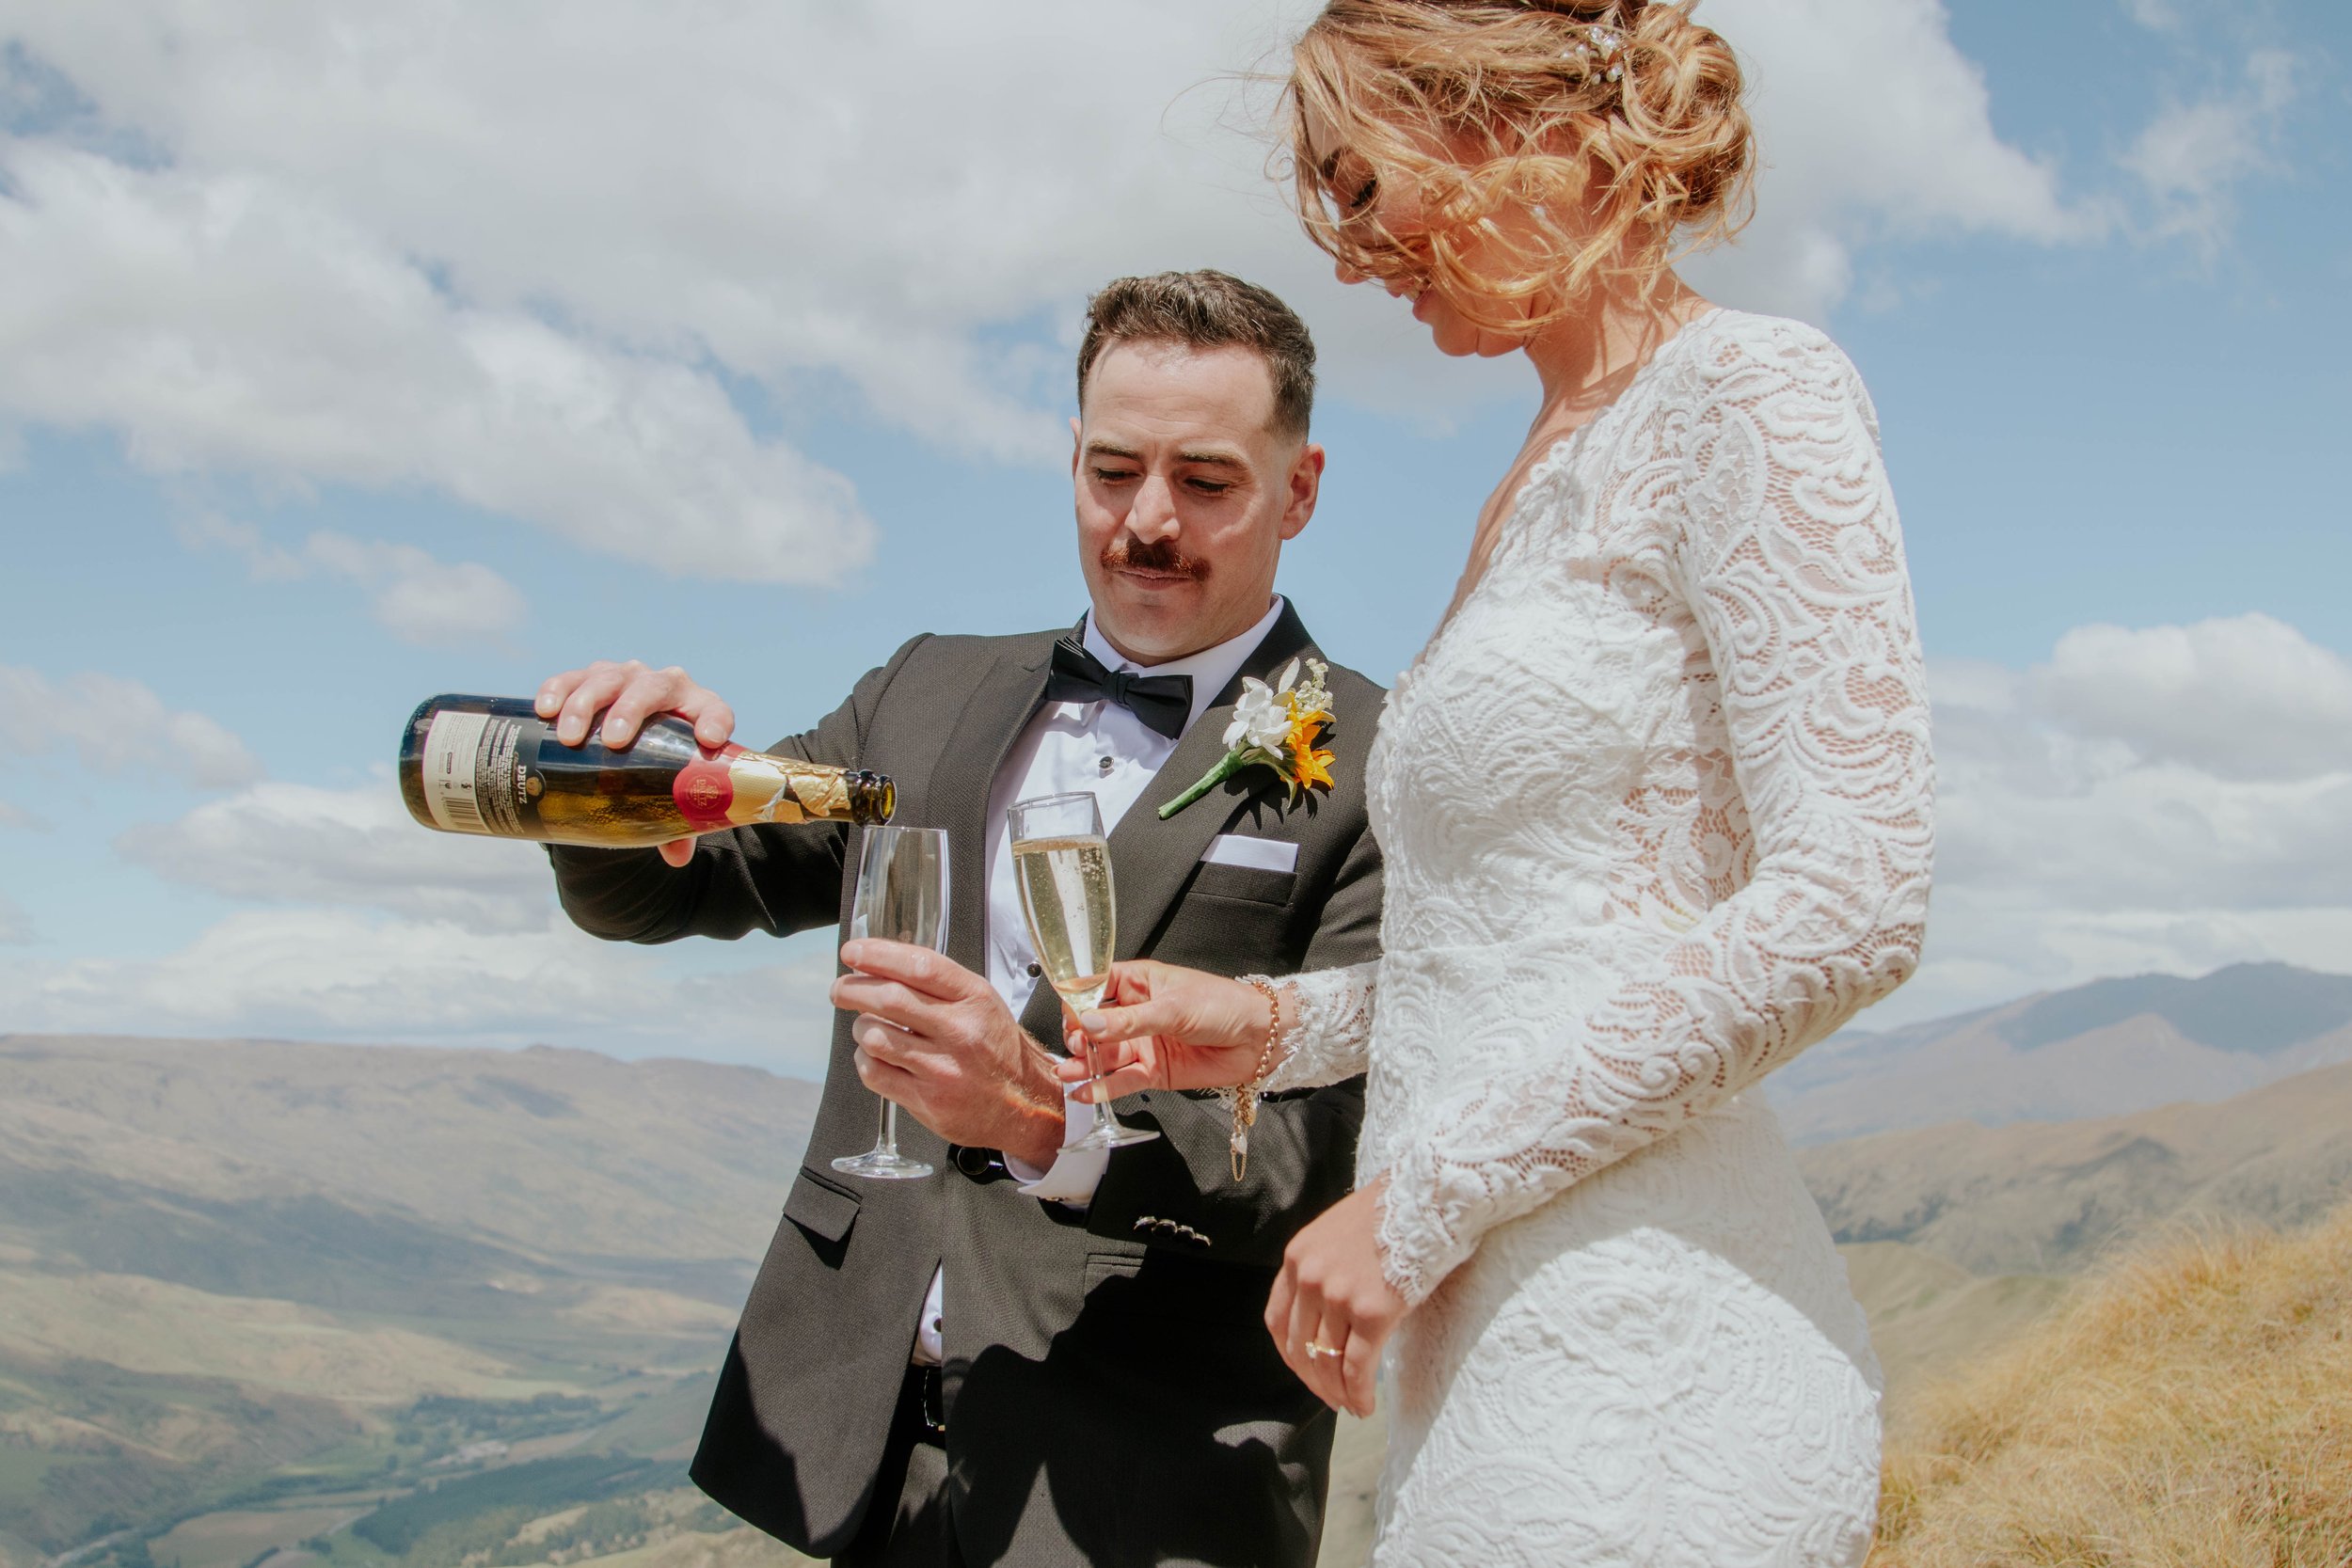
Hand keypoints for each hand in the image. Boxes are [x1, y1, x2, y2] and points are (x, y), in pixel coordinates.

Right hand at [535, 659, 735, 865]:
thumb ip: (678, 821)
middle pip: (653, 688)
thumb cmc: (661, 767)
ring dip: (586, 704)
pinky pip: (572, 678)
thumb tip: (676, 857)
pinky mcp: (589, 678)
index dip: (715, 720)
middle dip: (631, 711)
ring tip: (570, 737)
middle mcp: (664, 686)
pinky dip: (558, 689)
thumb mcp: (672, 788)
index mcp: (698, 710)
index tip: (708, 739)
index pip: (714, 710)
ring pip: (607, 679)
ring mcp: (625, 678)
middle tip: (613, 741)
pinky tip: (545, 709)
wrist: (630, 741)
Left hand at [834, 939, 1066, 1166]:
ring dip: (860, 1027)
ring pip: (875, 1036)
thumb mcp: (981, 1003)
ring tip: (867, 1026)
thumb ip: (938, 984)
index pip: (920, 966)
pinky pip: (874, 1073)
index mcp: (975, 1000)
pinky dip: (865, 1059)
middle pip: (889, 998)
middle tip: (840, 990)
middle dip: (852, 989)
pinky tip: (876, 1055)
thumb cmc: (997, 1050)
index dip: (878, 955)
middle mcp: (960, 1032)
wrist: (1025, 1104)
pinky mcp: (927, 1101)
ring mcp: (942, 1069)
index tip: (852, 953)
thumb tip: (880, 963)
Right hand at [1055, 959, 1282, 1100]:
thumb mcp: (1174, 1007)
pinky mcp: (1153, 1072)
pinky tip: (1084, 1092)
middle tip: (1077, 1044)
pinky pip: (1122, 1080)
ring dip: (1083, 1064)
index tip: (1069, 1014)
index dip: (1078, 1000)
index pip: (1095, 987)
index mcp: (1139, 983)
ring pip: (1104, 1055)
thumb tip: (1089, 1024)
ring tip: (1066, 1073)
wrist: (1260, 1038)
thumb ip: (1130, 1020)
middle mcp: (1135, 1014)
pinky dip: (1102, 1088)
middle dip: (1079, 1035)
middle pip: (1093, 1025)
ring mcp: (1142, 1044)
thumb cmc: (1223, 1006)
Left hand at [1269, 1179, 1404, 1417]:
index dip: (1290, 1355)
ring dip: (1337, 1393)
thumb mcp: (1338, 1234)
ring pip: (1327, 1362)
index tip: (1306, 1372)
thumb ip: (1325, 1270)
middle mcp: (1310, 1277)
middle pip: (1299, 1347)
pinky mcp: (1372, 1312)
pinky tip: (1365, 1408)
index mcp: (1298, 1256)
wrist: (1429, 1194)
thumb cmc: (1393, 1213)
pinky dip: (1358, 1394)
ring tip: (1350, 1406)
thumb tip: (1329, 1318)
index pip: (1278, 1320)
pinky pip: (1357, 1367)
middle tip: (1331, 1398)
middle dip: (1314, 1381)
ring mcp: (1339, 1295)